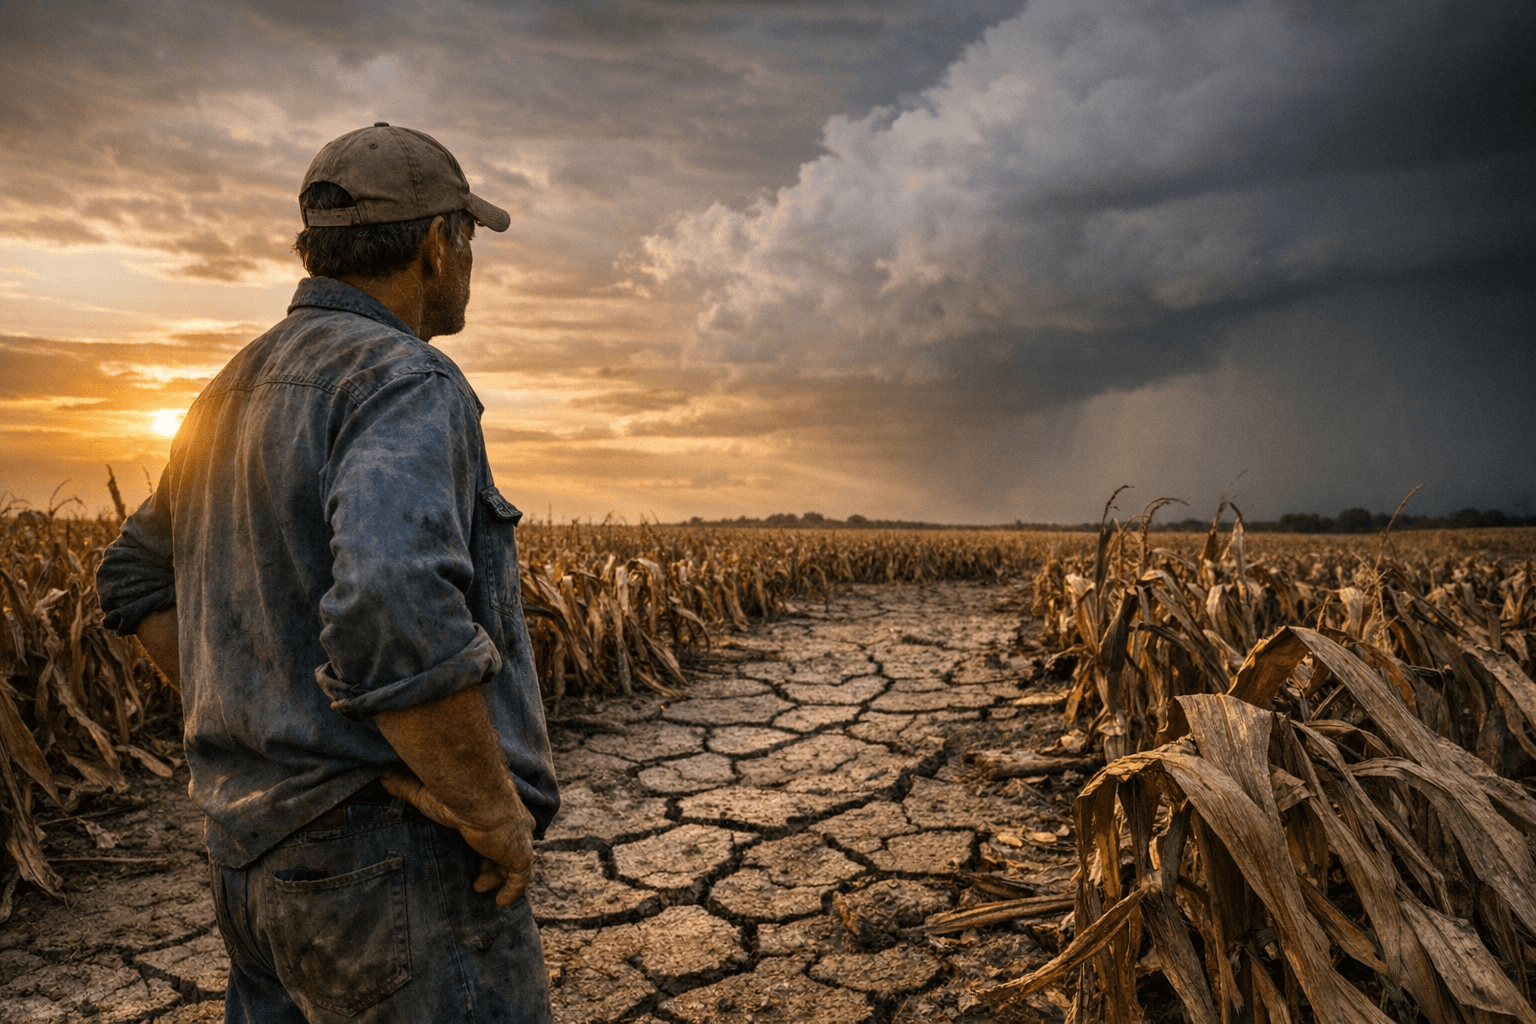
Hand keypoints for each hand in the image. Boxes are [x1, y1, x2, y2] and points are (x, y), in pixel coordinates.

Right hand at [380, 769, 534, 906]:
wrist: (478, 797)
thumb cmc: (454, 793)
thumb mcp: (426, 795)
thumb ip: (407, 788)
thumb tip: (383, 777)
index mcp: (498, 807)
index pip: (499, 825)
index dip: (490, 838)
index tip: (478, 849)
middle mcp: (514, 823)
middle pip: (509, 845)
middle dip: (494, 859)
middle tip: (478, 873)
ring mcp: (520, 841)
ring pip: (514, 864)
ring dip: (498, 876)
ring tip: (478, 887)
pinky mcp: (521, 857)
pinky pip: (520, 880)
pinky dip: (512, 891)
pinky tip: (501, 902)